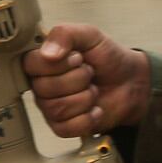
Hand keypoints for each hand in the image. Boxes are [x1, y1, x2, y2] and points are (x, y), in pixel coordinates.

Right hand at [23, 23, 151, 137]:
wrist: (130, 81)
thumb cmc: (107, 57)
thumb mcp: (89, 35)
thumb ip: (65, 34)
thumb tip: (47, 53)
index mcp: (42, 60)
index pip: (31, 64)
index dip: (58, 64)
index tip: (78, 58)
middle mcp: (42, 84)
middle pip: (44, 89)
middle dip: (77, 79)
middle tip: (90, 73)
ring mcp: (50, 106)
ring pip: (56, 108)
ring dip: (85, 98)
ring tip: (93, 90)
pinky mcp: (62, 126)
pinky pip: (65, 128)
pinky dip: (87, 118)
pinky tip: (95, 108)